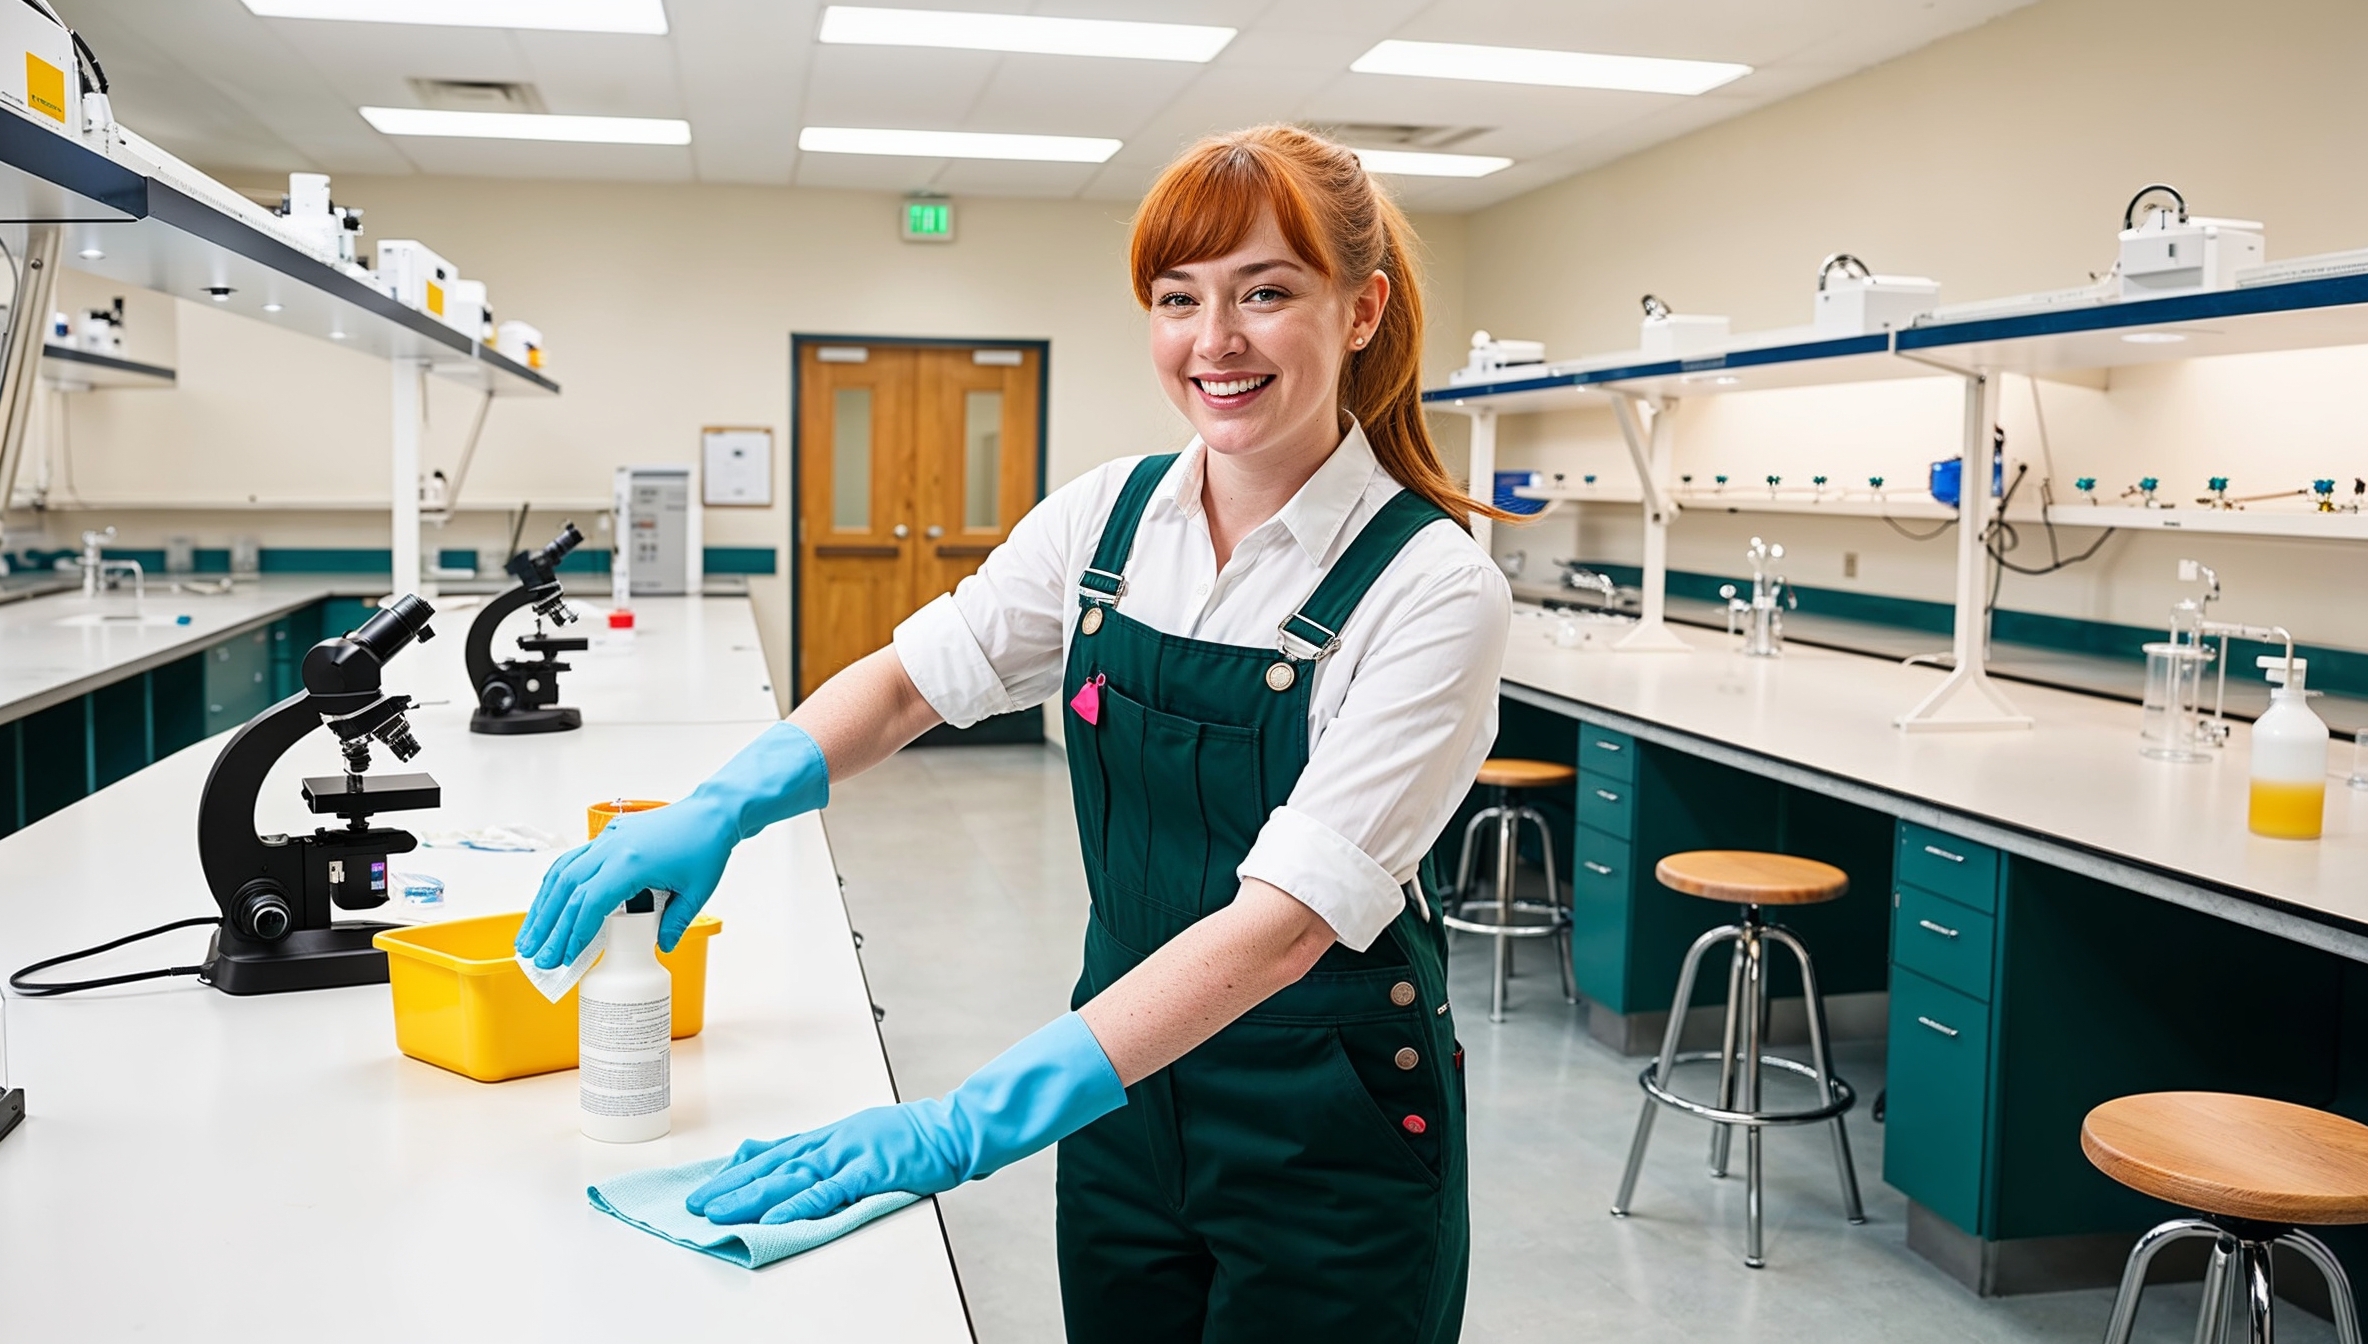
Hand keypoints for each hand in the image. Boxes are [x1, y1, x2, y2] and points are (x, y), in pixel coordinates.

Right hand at [516, 797, 735, 967]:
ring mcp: (607, 839)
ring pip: (562, 872)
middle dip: (547, 926)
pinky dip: (555, 883)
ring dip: (543, 905)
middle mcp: (612, 848)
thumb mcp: (697, 891)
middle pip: (567, 889)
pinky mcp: (607, 836)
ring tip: (529, 935)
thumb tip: (660, 947)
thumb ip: (676, 922)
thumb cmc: (705, 846)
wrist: (710, 812)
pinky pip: (571, 860)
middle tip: (533, 956)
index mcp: (632, 862)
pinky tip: (546, 903)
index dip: (573, 932)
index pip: (590, 902)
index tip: (562, 957)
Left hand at [687, 1012, 1125, 1224]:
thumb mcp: (863, 1137)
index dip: (737, 1171)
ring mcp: (850, 1152)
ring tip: (717, 1213)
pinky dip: (797, 1204)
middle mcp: (833, 1140)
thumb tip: (792, 1161)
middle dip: (730, 1186)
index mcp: (831, 1135)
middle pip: (771, 1165)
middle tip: (696, 1204)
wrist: (958, 1127)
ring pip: (789, 1177)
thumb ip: (827, 1152)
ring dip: (749, 1196)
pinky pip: (827, 1192)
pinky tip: (771, 1217)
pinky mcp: (870, 1168)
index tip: (707, 1186)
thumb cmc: (915, 1138)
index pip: (774, 1153)